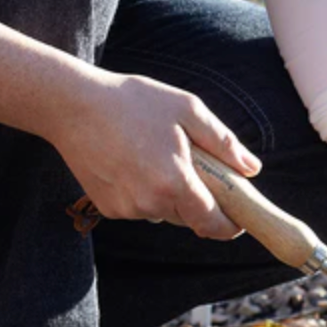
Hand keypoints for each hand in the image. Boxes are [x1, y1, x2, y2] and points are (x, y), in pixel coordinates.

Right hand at [49, 69, 260, 238]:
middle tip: (194, 164)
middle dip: (199, 199)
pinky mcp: (107, 208)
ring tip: (157, 154)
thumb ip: (223, 143)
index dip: (230, 225)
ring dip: (171, 194)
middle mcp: (150, 203)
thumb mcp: (187, 109)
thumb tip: (252, 169)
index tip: (239, 219)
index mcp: (175, 181)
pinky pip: (139, 207)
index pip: (213, 223)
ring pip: (164, 212)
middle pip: (189, 217)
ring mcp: (126, 208)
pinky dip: (145, 192)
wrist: (74, 106)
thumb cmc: (134, 102)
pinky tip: (135, 161)